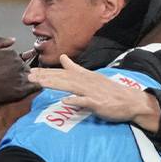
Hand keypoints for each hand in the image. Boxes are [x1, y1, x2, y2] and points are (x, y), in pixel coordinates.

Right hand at [0, 37, 39, 104]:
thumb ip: (1, 42)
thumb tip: (13, 40)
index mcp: (12, 54)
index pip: (20, 59)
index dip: (14, 66)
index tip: (7, 72)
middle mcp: (19, 64)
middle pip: (26, 68)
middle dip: (20, 73)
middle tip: (10, 80)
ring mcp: (20, 77)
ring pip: (32, 77)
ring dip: (28, 80)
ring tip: (17, 86)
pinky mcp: (20, 90)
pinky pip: (35, 87)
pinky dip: (34, 87)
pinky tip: (28, 89)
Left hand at [28, 54, 160, 131]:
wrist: (131, 101)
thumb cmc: (110, 91)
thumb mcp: (92, 77)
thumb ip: (76, 68)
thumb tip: (63, 58)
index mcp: (84, 76)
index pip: (62, 73)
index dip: (46, 72)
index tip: (30, 72)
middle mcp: (86, 81)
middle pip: (63, 78)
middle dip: (45, 77)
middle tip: (29, 76)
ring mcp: (92, 92)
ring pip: (71, 86)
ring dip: (55, 84)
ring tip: (41, 83)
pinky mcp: (99, 103)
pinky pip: (86, 101)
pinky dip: (75, 100)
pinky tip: (65, 101)